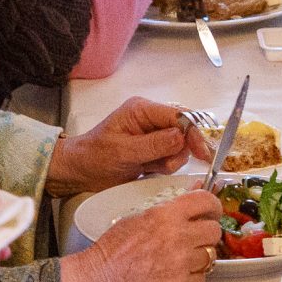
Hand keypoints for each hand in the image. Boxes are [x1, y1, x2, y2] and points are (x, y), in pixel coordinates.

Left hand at [48, 96, 193, 194]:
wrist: (79, 172)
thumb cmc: (93, 157)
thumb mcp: (122, 151)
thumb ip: (153, 144)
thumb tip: (180, 137)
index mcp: (142, 110)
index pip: (179, 116)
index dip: (193, 133)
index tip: (202, 153)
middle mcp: (151, 120)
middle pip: (184, 131)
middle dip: (178, 151)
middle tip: (163, 165)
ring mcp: (154, 136)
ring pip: (180, 148)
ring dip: (169, 162)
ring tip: (148, 168)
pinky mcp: (154, 150)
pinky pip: (172, 158)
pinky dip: (164, 167)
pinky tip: (147, 170)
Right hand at [76, 190, 223, 281]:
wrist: (99, 280)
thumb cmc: (113, 249)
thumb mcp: (139, 216)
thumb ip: (171, 206)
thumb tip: (195, 190)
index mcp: (165, 216)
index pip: (206, 202)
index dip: (212, 205)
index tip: (211, 211)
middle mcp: (177, 237)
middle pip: (214, 230)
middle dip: (206, 232)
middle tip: (195, 236)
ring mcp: (180, 263)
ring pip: (210, 255)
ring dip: (198, 256)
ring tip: (180, 257)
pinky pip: (201, 278)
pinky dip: (193, 277)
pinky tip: (177, 273)